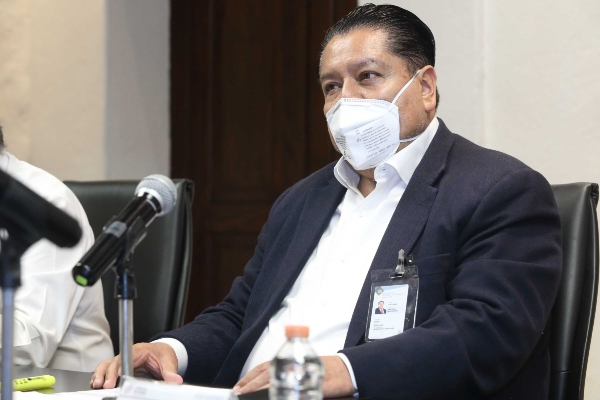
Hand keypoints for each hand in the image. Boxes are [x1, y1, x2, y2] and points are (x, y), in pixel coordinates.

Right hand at [90, 342, 182, 388]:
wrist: (162, 352)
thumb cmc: (162, 354)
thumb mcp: (168, 361)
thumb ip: (170, 372)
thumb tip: (175, 380)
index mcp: (139, 350)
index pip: (126, 357)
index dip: (119, 367)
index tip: (116, 376)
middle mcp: (127, 355)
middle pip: (113, 362)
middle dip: (108, 374)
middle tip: (106, 385)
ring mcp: (121, 362)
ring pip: (106, 365)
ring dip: (100, 374)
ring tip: (96, 384)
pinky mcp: (119, 369)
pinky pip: (106, 370)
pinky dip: (100, 376)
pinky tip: (96, 383)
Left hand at [233, 355, 354, 397]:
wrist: (347, 371)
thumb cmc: (327, 371)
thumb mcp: (304, 369)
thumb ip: (288, 376)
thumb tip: (268, 388)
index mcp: (289, 361)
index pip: (263, 368)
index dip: (249, 377)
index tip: (238, 387)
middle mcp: (292, 366)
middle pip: (265, 374)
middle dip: (249, 385)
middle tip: (237, 393)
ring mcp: (300, 375)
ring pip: (273, 383)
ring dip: (259, 390)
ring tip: (246, 396)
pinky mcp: (309, 386)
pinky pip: (290, 393)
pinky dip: (277, 395)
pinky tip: (269, 397)